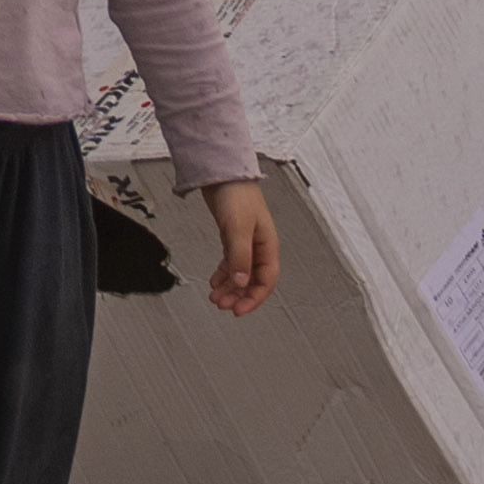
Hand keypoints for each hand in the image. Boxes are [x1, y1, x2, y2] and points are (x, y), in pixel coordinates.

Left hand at [202, 178, 278, 315]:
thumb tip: (241, 281)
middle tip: (223, 306)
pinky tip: (214, 282)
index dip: (254, 298)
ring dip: (230, 288)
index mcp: (268, 246)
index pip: (266, 281)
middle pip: (253, 281)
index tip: (239, 310)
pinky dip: (223, 274)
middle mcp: (259, 247)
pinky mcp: (233, 237)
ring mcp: (246, 242)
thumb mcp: (238, 227)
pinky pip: (231, 263)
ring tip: (216, 298)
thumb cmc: (237, 194)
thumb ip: (239, 255)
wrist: (223, 172)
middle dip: (239, 296)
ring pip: (241, 274)